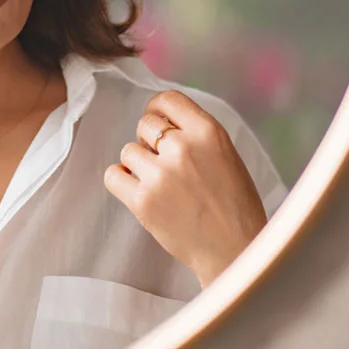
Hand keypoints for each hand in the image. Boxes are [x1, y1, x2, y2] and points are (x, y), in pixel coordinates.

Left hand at [104, 90, 267, 286]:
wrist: (234, 249)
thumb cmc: (234, 205)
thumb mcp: (227, 156)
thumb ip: (196, 135)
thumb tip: (160, 120)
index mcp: (209, 132)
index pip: (167, 99)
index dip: (156, 109)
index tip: (156, 121)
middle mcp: (183, 148)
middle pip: (144, 125)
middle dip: (148, 141)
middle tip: (162, 163)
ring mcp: (160, 175)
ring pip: (127, 151)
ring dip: (137, 165)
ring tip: (157, 183)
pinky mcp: (143, 201)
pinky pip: (113, 175)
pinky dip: (121, 181)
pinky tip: (136, 190)